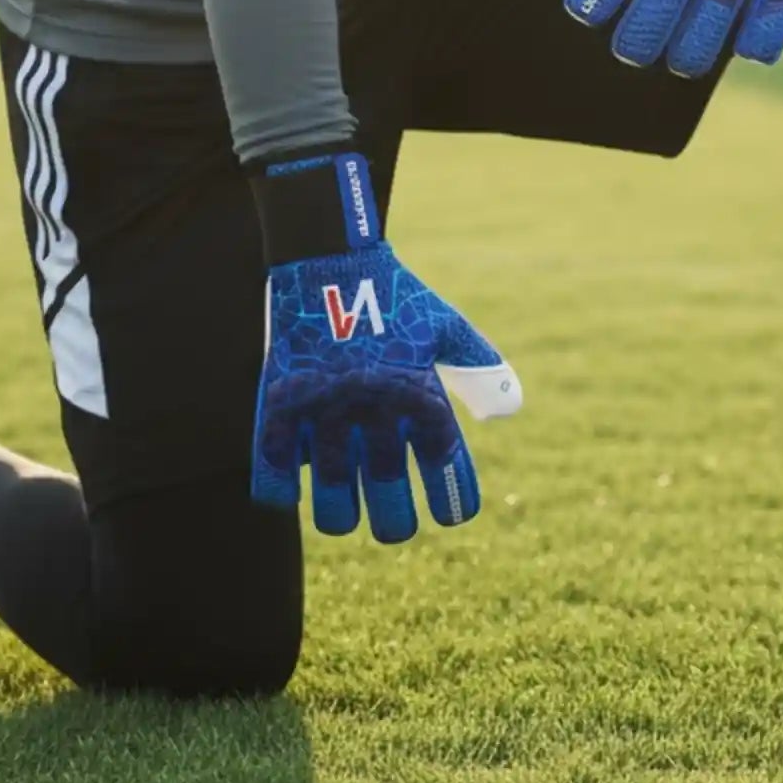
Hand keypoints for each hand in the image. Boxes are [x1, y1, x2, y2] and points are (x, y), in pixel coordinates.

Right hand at [250, 151, 520, 542]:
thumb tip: (508, 409)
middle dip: (395, 524)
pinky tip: (291, 491)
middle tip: (394, 527)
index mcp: (420, 392)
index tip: (452, 516)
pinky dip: (280, 492)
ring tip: (343, 515)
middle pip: (388, 497)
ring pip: (332, 499)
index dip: (453, 501)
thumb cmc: (395, 294)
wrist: (329, 255)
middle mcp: (376, 408)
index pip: (445, 467)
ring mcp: (325, 408)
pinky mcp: (280, 402)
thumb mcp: (445, 324)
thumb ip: (480, 365)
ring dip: (339, 516)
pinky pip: (274, 472)